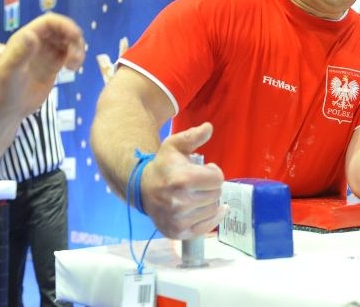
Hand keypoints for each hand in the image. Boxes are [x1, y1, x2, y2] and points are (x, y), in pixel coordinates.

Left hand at [0, 13, 84, 118]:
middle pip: (62, 30)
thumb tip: (32, 35)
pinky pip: (69, 54)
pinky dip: (75, 58)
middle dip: (74, 39)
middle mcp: (37, 42)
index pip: (50, 22)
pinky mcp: (53, 65)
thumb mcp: (11, 72)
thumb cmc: (6, 90)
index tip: (77, 36)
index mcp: (25, 38)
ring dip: (77, 49)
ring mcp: (46, 53)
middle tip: (76, 57)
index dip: (65, 25)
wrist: (8, 109)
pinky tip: (72, 69)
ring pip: (68, 42)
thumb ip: (21, 53)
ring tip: (74, 66)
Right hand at [141, 122, 227, 238]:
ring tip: (196, 195)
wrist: (142, 189)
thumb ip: (193, 136)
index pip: (217, 178)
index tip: (205, 170)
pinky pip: (208, 227)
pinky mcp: (178, 232)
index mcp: (182, 179)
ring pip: (213, 209)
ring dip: (209, 201)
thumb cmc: (163, 166)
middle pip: (217, 194)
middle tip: (199, 183)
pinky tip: (206, 209)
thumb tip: (208, 127)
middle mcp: (180, 202)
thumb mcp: (174, 146)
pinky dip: (211, 218)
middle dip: (211, 186)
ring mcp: (179, 219)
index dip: (213, 172)